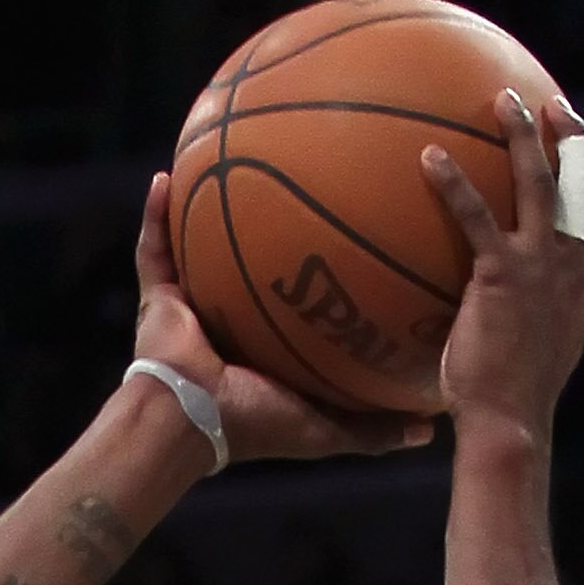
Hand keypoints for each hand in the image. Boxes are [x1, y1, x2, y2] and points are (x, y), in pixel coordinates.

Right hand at [132, 172, 433, 466]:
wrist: (190, 424)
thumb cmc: (257, 423)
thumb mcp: (329, 428)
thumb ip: (375, 427)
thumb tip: (430, 431)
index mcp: (267, 344)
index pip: (300, 297)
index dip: (323, 266)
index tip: (357, 227)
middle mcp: (230, 319)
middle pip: (253, 257)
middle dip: (270, 217)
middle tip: (301, 172)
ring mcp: (192, 305)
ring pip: (199, 244)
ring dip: (207, 204)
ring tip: (224, 153)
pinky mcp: (159, 299)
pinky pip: (153, 247)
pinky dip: (155, 215)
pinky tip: (165, 176)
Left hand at [421, 92, 583, 444]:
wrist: (510, 421)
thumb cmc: (513, 399)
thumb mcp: (538, 350)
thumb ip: (532, 317)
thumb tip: (501, 310)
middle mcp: (572, 265)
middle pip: (580, 181)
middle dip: (569, 135)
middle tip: (550, 103)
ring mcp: (540, 267)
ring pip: (537, 181)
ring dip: (521, 135)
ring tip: (499, 101)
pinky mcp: (502, 276)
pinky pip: (475, 215)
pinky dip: (452, 181)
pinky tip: (429, 156)